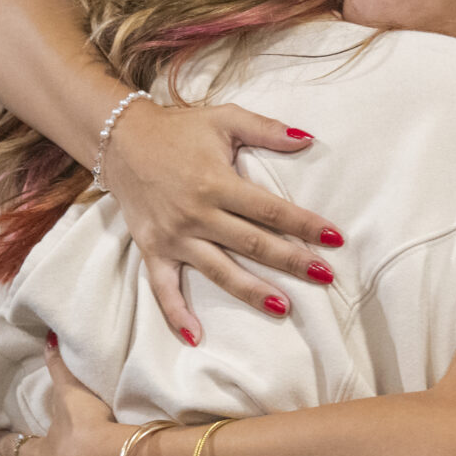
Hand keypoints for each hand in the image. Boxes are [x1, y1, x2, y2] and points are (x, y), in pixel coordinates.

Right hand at [99, 100, 341, 345]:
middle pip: (252, 244)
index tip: (335, 238)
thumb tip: (308, 139)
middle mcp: (197, 214)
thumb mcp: (224, 118)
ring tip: (284, 307)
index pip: (270, 210)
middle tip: (325, 276)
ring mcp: (174, 236)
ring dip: (252, 291)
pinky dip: (176, 314)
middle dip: (291, 261)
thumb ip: (266, 130)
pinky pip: (163, 288)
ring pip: (219, 271)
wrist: (120, 138)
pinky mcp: (153, 249)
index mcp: (216, 182)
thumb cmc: (178, 129)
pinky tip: (196, 338)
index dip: (304, 225)